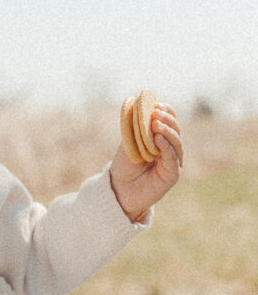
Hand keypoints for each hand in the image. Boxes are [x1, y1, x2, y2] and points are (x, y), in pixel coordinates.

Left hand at [109, 102, 183, 221]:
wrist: (119, 189)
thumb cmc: (124, 166)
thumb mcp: (128, 142)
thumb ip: (136, 127)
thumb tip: (139, 105)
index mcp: (161, 139)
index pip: (169, 122)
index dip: (166, 112)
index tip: (156, 104)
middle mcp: (170, 149)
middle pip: (175, 130)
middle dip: (166, 120)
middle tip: (155, 113)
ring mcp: (173, 161)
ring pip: (176, 142)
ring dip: (166, 131)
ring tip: (155, 124)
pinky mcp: (172, 174)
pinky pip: (172, 158)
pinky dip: (166, 146)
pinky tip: (158, 139)